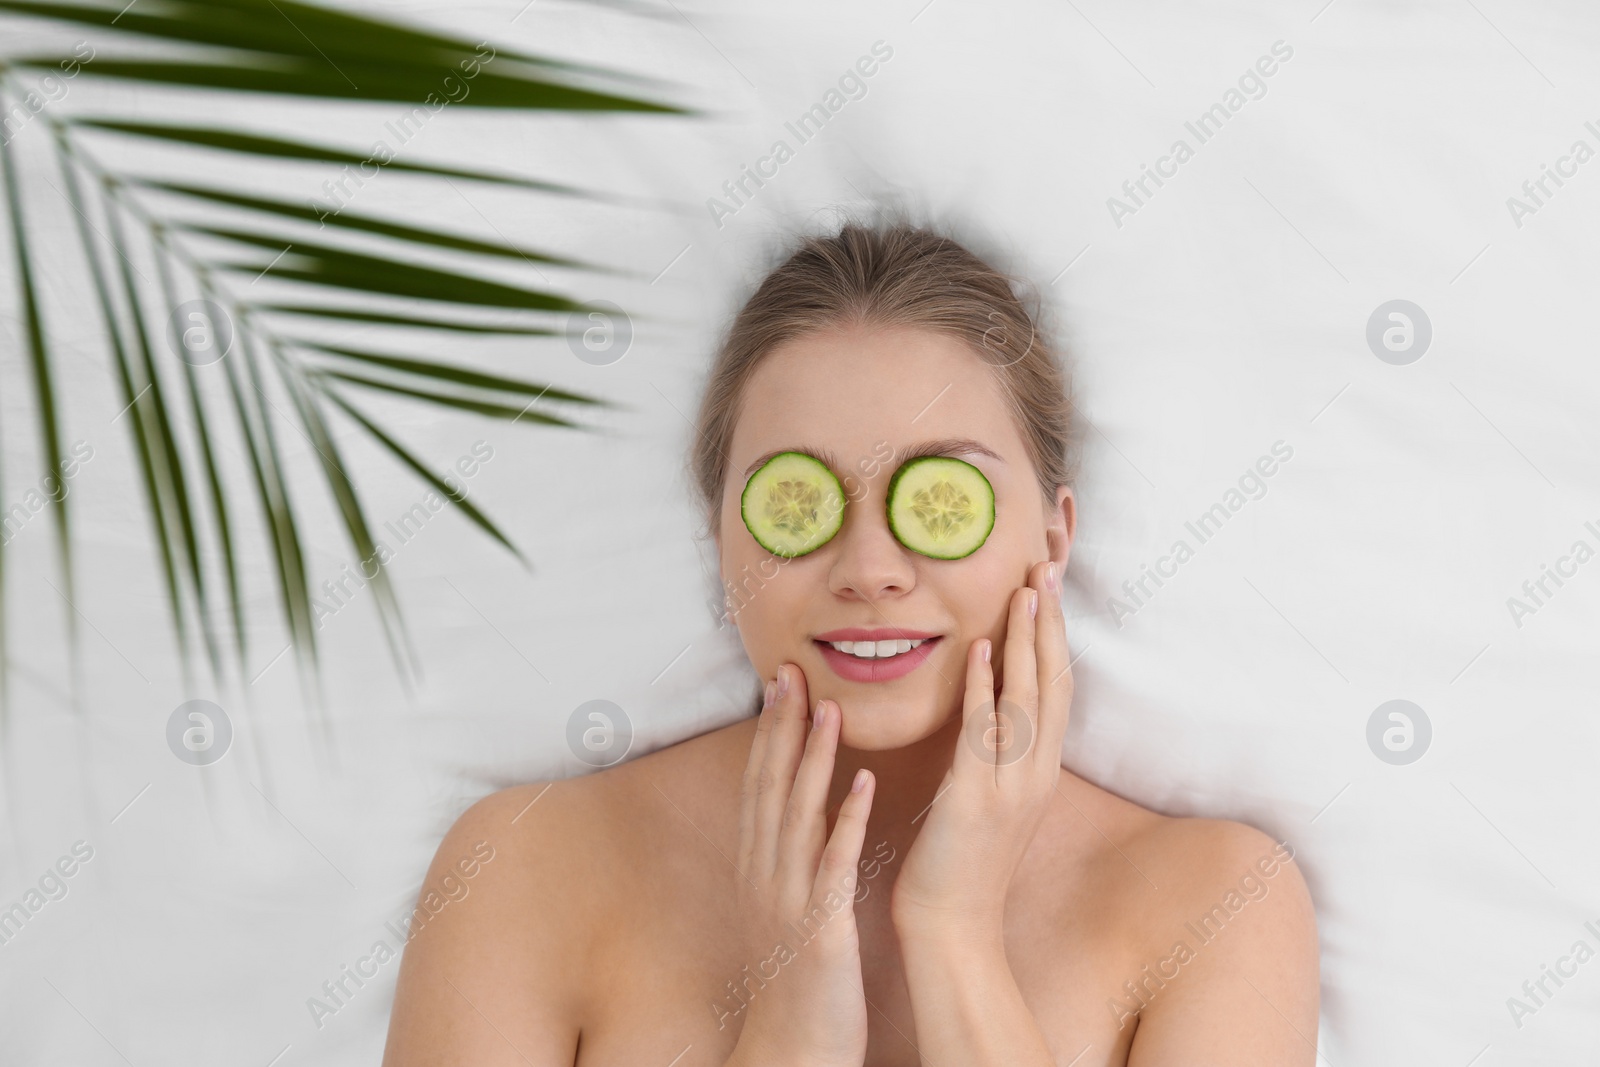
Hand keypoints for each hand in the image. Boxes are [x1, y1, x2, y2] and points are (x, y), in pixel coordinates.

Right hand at [729, 662, 876, 1066]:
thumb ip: (789, 855)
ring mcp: (789, 898)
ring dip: (812, 760)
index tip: (781, 681)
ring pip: (797, 815)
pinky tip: (866, 785)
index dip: (770, 730)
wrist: (792, 1046)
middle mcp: (765, 873)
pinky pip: (833, 865)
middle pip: (770, 786)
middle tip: (792, 671)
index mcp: (759, 865)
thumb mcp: (785, 904)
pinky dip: (847, 821)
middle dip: (781, 727)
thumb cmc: (799, 976)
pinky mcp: (820, 926)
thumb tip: (800, 809)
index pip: (761, 783)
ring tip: (830, 711)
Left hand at [889, 559, 1073, 941]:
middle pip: (1054, 681)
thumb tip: (987, 701)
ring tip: (1027, 588)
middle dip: (1052, 621)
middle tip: (1048, 564)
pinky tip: (985, 650)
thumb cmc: (961, 864)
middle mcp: (1035, 772)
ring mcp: (1011, 786)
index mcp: (1038, 770)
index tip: (1048, 582)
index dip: (1055, 633)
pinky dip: (988, 689)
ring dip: (1029, 640)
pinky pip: (986, 734)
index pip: (1056, 686)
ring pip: (1029, 699)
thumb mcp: (988, 798)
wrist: (953, 930)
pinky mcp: (977, 800)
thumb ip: (992, 751)